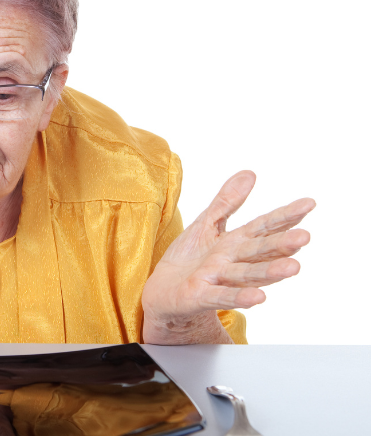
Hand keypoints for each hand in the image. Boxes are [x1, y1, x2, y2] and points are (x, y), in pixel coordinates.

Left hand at [142, 170, 314, 343]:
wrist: (163, 291)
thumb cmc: (189, 258)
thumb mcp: (206, 224)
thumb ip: (227, 202)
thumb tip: (250, 173)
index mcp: (235, 242)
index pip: (262, 226)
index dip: (284, 216)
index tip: (309, 203)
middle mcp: (232, 261)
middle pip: (258, 250)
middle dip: (281, 244)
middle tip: (306, 237)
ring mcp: (218, 279)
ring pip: (246, 274)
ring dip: (269, 272)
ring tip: (293, 268)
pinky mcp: (201, 296)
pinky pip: (220, 296)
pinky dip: (238, 297)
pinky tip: (259, 298)